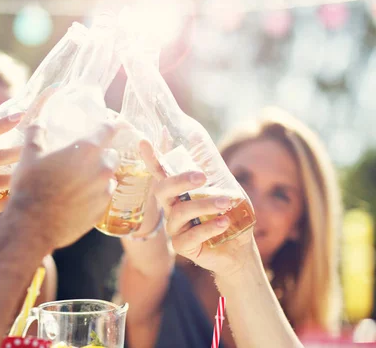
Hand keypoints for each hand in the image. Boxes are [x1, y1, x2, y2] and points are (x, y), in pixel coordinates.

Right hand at [6, 123, 118, 248]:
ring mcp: (103, 191)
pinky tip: (78, 198)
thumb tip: (39, 120)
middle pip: (112, 154)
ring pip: (108, 176)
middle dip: (102, 153)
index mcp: (87, 150)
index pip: (110, 128)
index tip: (118, 123)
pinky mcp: (100, 210)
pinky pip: (103, 196)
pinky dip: (95, 194)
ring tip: (79, 180)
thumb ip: (37, 132)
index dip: (116, 123)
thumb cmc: (31, 186)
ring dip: (98, 174)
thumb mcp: (29, 154)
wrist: (32, 225)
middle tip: (84, 158)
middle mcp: (102, 169)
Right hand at [140, 140, 254, 276]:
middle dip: (179, 181)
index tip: (143, 142)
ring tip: (227, 202)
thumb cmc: (230, 215)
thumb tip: (196, 136)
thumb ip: (211, 167)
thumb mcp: (225, 186)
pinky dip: (209, 227)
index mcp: (179, 192)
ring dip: (205, 204)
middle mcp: (172, 208)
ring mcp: (175, 228)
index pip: (161, 173)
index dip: (151, 158)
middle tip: (201, 176)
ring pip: (180, 212)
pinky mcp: (182, 246)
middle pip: (162, 191)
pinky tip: (224, 223)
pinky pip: (190, 235)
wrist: (241, 249)